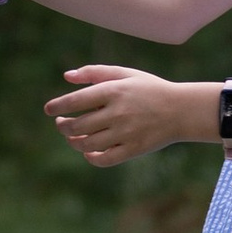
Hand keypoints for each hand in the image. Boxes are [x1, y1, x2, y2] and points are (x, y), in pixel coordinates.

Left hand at [47, 64, 199, 165]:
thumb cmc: (150, 89)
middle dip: (63, 126)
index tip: (49, 110)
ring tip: (72, 136)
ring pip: (87, 144)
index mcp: (113, 91)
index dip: (58, 106)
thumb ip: (94, 72)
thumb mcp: (125, 73)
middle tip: (61, 123)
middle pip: (77, 126)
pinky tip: (89, 152)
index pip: (76, 101)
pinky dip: (91, 158)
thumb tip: (66, 76)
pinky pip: (104, 160)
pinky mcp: (133, 150)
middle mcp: (117, 112)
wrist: (182, 110)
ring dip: (74, 142)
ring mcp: (125, 133)